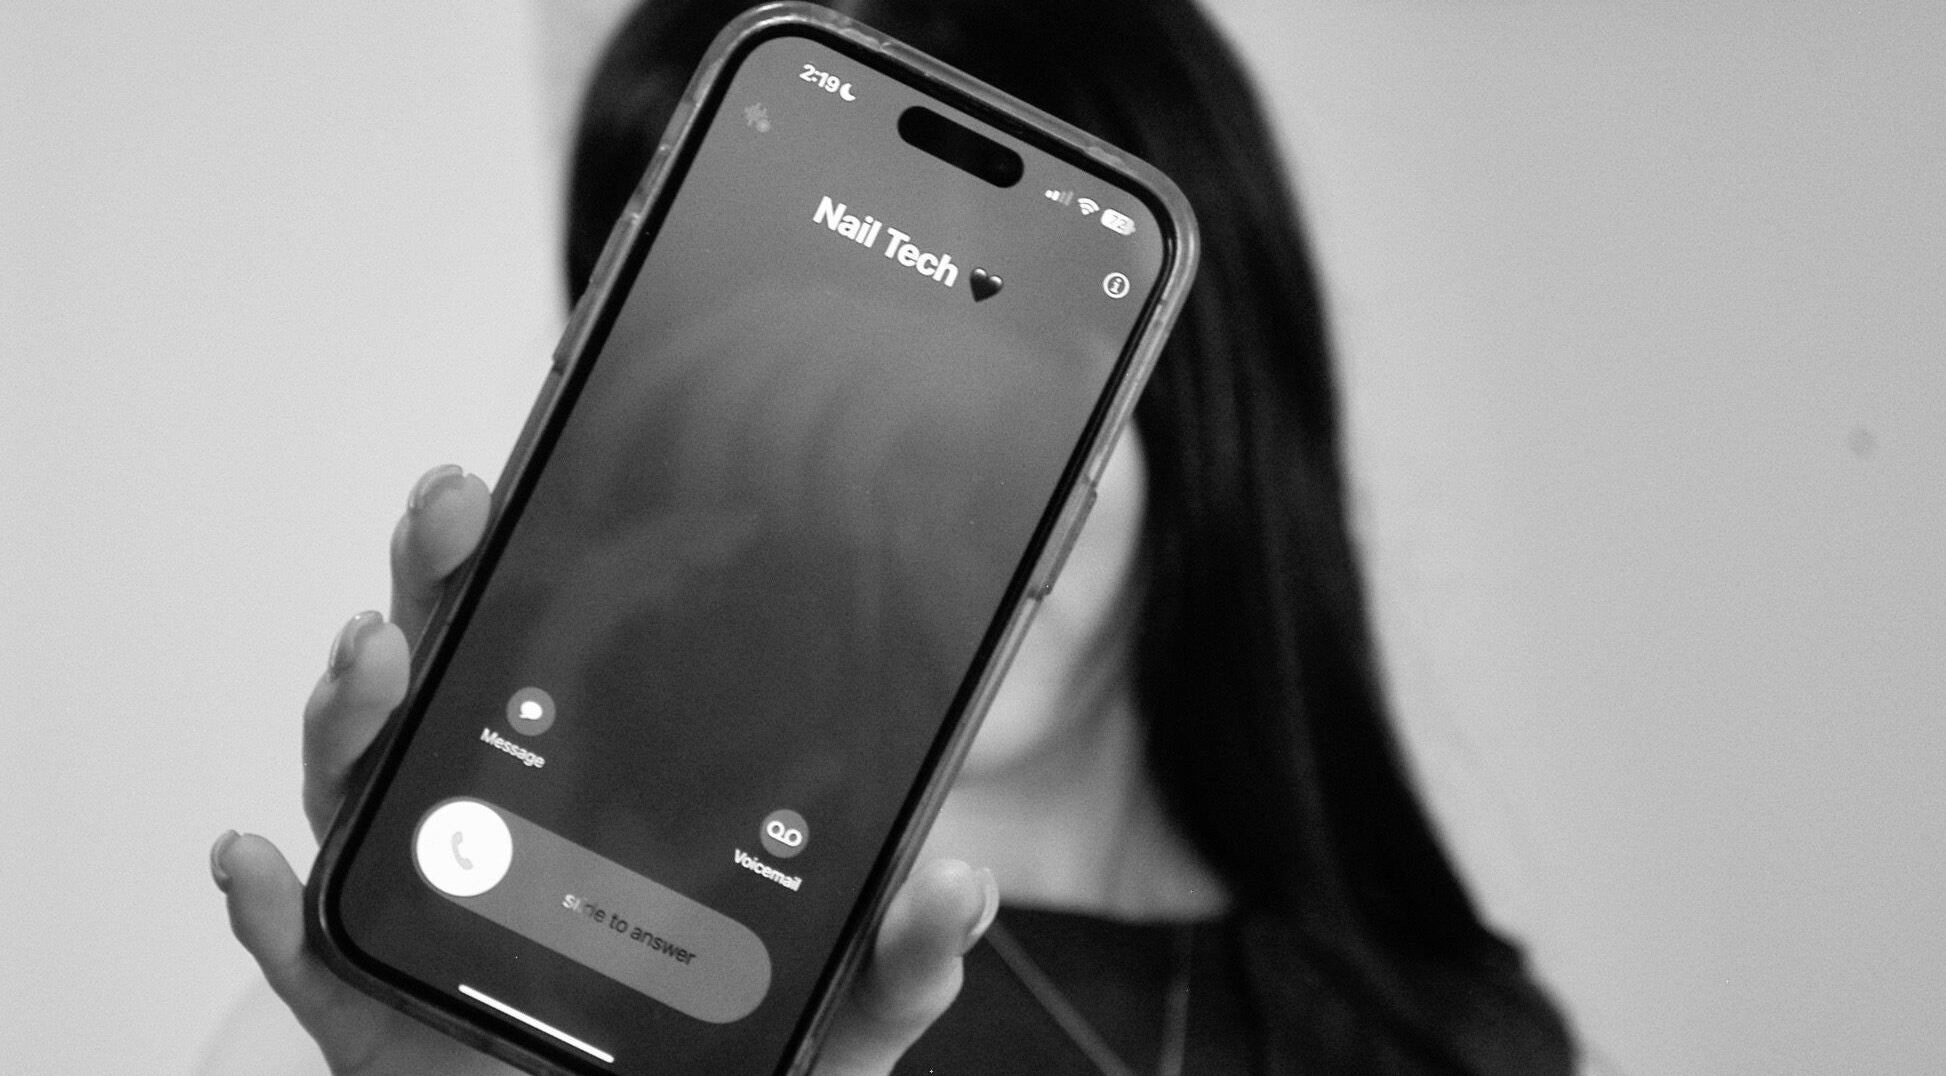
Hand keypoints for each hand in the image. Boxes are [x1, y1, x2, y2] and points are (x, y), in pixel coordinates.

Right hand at [211, 464, 997, 1075]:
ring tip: (375, 658)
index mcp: (604, 790)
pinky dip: (265, 907)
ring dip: (350, 712)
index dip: (540, 558)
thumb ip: (897, 958)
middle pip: (447, 678)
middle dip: (436, 581)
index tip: (542, 472)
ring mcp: (427, 906)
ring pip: (363, 787)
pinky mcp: (371, 1005)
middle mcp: (502, 823)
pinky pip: (302, 950)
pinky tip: (252, 859)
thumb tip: (954, 884)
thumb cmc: (721, 1071)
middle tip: (457, 512)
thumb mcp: (836, 1012)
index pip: (561, 651)